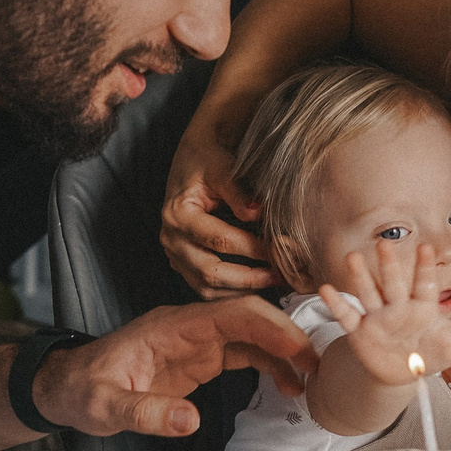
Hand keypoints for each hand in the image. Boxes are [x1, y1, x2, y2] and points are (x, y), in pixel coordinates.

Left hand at [32, 297, 316, 436]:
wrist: (64, 388)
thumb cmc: (80, 390)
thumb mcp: (103, 407)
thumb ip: (144, 413)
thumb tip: (191, 421)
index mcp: (170, 327)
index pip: (230, 314)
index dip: (268, 326)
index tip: (298, 347)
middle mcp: (188, 328)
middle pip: (250, 319)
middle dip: (287, 337)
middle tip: (319, 366)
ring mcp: (196, 342)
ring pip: (252, 336)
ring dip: (284, 353)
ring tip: (312, 380)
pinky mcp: (199, 360)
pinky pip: (243, 354)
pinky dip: (269, 366)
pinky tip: (287, 385)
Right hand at [162, 128, 274, 299]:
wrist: (192, 157)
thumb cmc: (207, 159)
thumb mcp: (222, 167)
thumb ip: (238, 192)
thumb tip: (258, 213)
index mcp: (177, 214)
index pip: (219, 240)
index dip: (252, 248)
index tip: (278, 250)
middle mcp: (171, 238)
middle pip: (210, 271)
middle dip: (248, 278)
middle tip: (279, 276)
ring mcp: (174, 253)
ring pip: (205, 287)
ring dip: (240, 290)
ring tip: (271, 283)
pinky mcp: (181, 262)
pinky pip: (203, 287)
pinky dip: (229, 293)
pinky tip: (254, 286)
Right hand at [320, 240, 450, 383]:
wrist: (404, 371)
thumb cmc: (432, 352)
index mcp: (423, 306)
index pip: (425, 284)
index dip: (426, 267)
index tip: (429, 247)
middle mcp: (399, 307)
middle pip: (394, 282)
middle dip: (391, 265)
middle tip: (386, 244)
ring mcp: (379, 318)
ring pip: (369, 293)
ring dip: (360, 277)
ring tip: (352, 257)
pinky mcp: (362, 333)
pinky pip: (348, 317)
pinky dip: (337, 304)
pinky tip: (325, 289)